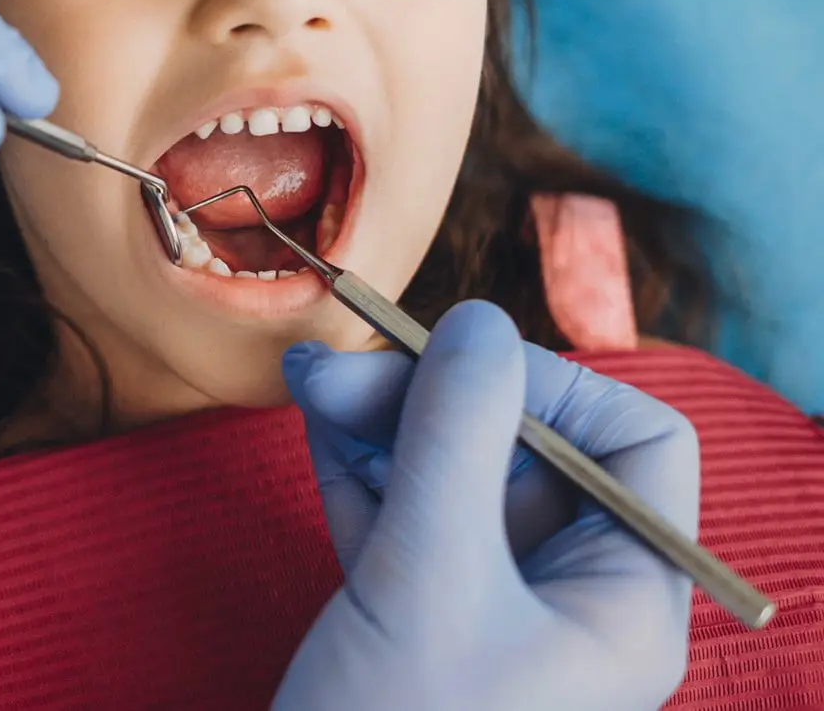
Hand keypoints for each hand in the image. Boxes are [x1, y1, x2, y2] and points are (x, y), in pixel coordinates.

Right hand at [274, 302, 698, 710]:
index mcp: (620, 603)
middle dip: (430, 397)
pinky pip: (397, 516)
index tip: (454, 370)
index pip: (634, 447)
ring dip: (378, 422)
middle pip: (522, 449)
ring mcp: (484, 611)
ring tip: (307, 383)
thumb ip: (454, 441)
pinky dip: (355, 467)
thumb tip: (479, 321)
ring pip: (447, 476)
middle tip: (336, 369)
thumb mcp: (430, 581)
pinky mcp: (412, 620)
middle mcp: (563, 600)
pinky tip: (312, 425)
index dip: (553, 388)